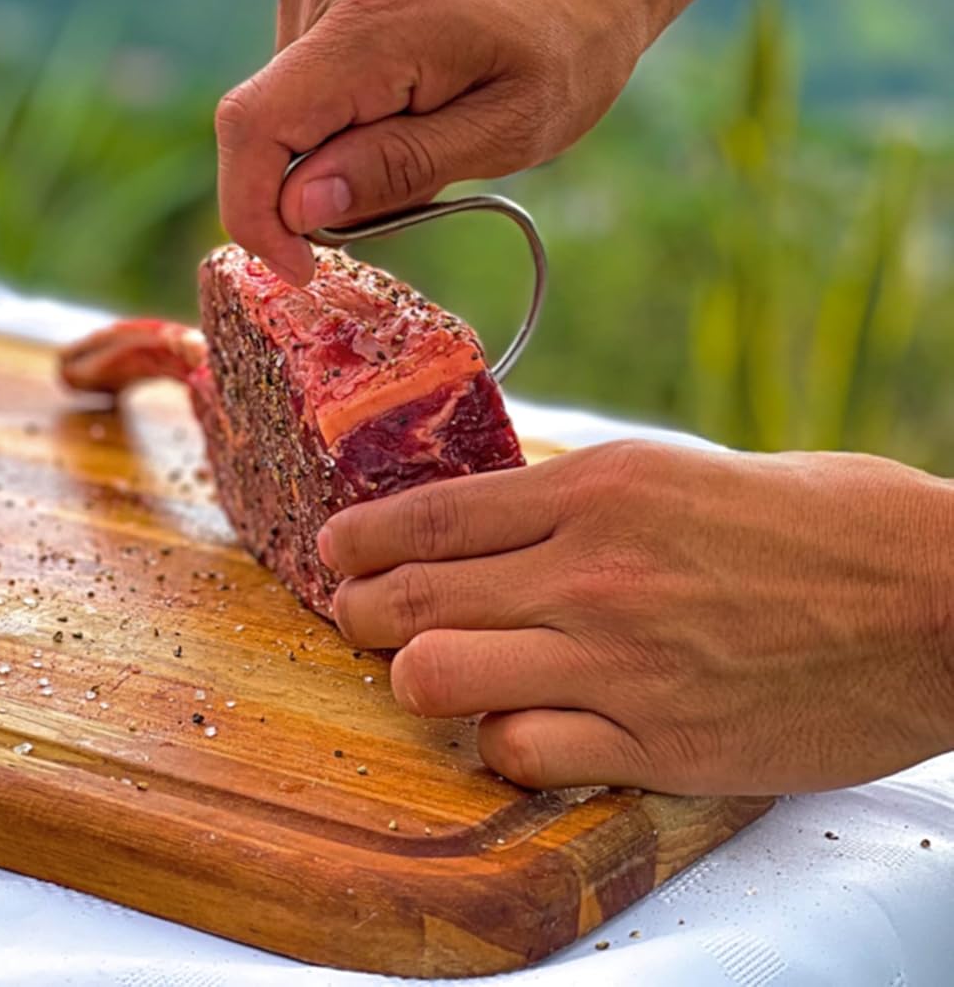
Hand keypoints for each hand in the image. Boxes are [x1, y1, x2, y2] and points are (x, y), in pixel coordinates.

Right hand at [215, 0, 659, 284]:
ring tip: (426, 135)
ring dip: (335, 155)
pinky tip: (406, 102)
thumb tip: (296, 208)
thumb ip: (399, 167)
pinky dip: (338, 120)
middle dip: (311, 189)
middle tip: (409, 194)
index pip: (257, 124)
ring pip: (281, 113)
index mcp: (378, 19)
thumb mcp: (507, 132)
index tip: (302, 268)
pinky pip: (298, 85)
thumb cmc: (563, 53)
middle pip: (263, 124)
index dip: (254, 212)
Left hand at [319, 441, 953, 793]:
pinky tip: (524, 728)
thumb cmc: (827, 524)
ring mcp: (619, 660)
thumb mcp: (691, 475)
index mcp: (604, 486)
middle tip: (358, 619)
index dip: (363, 536)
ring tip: (434, 674)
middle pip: (413, 596)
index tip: (333, 551)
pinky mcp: (658, 741)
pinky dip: (505, 743)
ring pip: (440, 677)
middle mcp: (593, 569)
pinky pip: (522, 752)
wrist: (936, 603)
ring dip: (422, 680)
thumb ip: (592, 500)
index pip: (435, 512)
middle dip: (362, 612)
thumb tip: (512, 517)